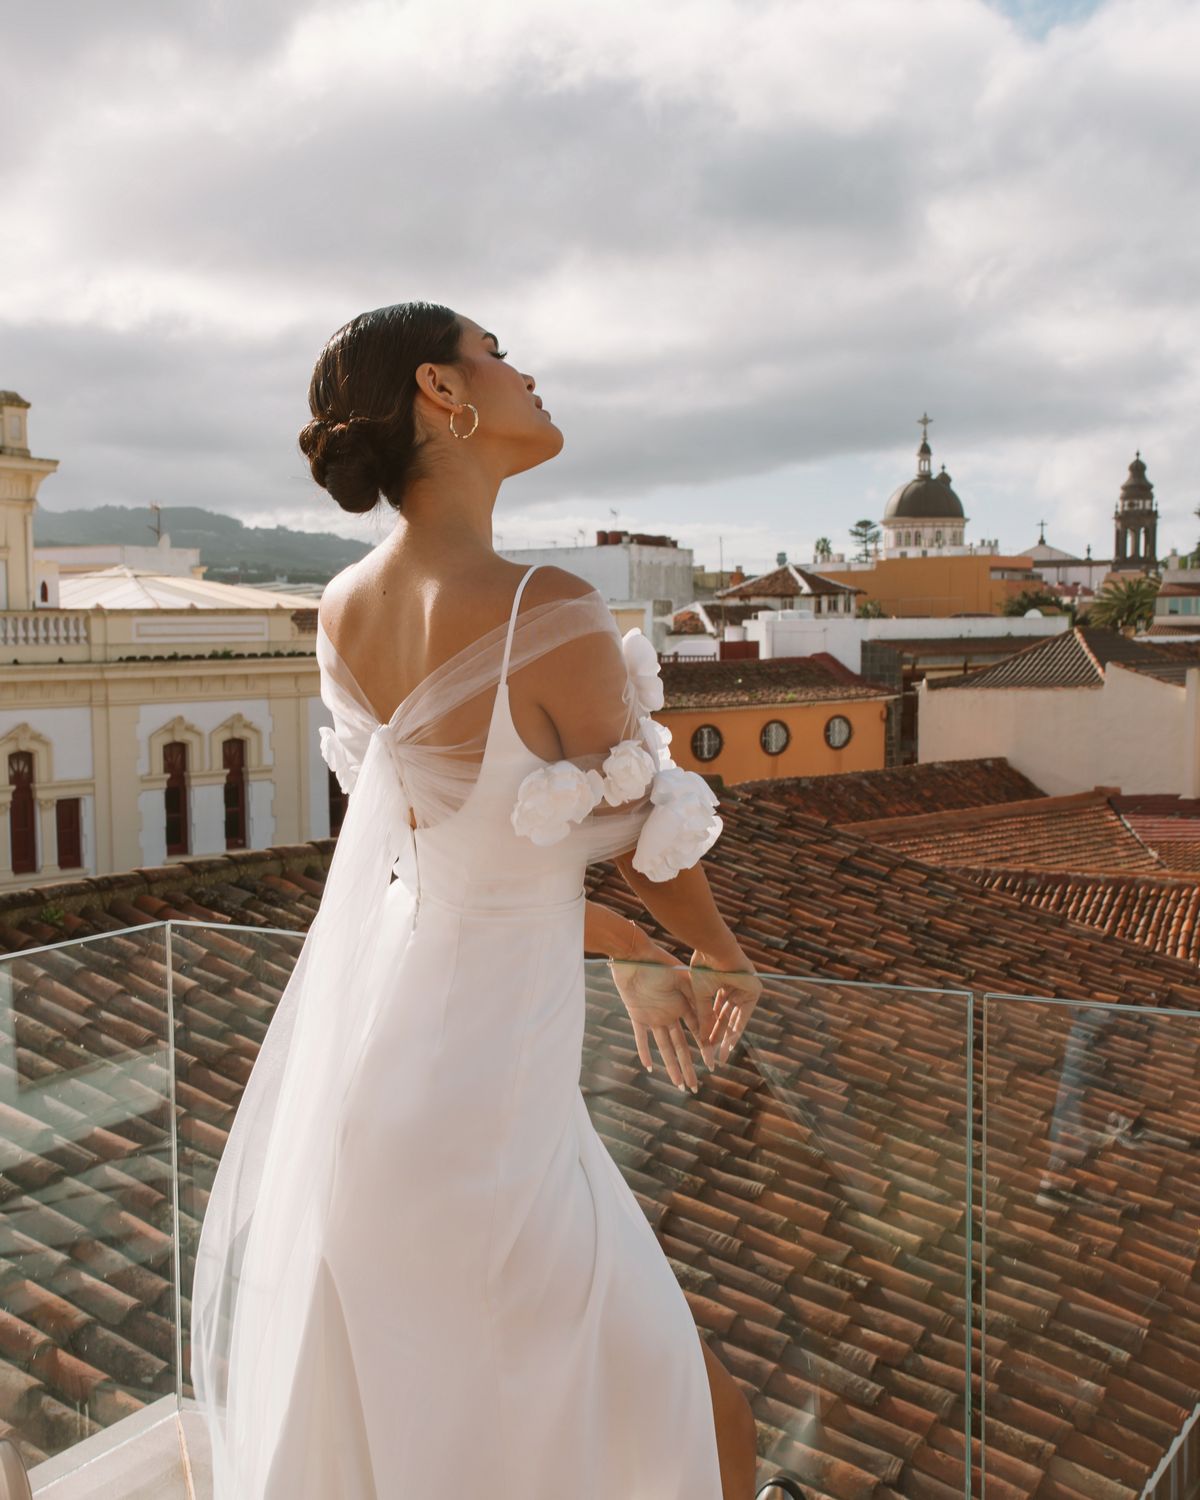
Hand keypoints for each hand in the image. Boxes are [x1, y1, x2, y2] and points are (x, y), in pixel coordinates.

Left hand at [608, 931, 713, 1091]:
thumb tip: (712, 1011)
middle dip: (688, 1066)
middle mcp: (670, 1014)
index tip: (712, 1064)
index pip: (697, 1031)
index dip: (704, 1048)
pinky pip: (640, 1038)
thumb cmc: (658, 960)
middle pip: (680, 1046)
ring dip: (671, 1065)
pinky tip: (649, 1067)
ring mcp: (653, 1016)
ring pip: (664, 1046)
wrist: (633, 954)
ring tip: (678, 1083)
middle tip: (694, 1086)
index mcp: (683, 1004)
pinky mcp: (636, 1015)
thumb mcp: (681, 977)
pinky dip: (644, 1052)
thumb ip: (694, 994)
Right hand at [690, 940, 761, 1064]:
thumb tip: (701, 1039)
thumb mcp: (701, 997)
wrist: (715, 951)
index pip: (717, 1011)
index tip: (705, 1045)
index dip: (711, 1028)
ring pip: (735, 1019)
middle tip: (714, 1056)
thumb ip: (704, 1018)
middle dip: (719, 1037)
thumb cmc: (704, 968)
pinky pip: (744, 1015)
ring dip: (727, 1037)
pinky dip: (736, 1029)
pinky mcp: (754, 990)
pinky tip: (728, 1044)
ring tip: (721, 1055)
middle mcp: (735, 987)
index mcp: (721, 984)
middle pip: (726, 1018)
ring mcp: (746, 989)